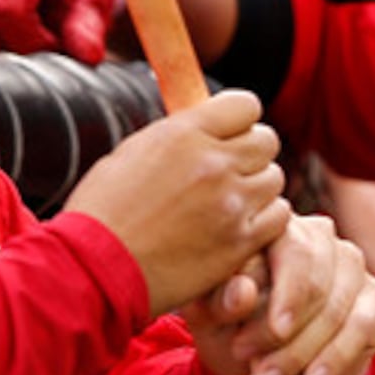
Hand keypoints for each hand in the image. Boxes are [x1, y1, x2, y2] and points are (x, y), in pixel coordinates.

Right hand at [63, 89, 291, 316]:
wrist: (93, 269)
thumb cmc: (103, 213)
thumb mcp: (132, 154)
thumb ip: (177, 137)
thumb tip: (205, 123)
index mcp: (183, 133)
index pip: (246, 105)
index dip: (239, 120)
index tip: (229, 134)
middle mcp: (213, 162)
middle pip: (267, 141)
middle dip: (251, 153)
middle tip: (230, 172)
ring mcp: (231, 202)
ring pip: (274, 178)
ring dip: (257, 189)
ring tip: (229, 203)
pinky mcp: (241, 241)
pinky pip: (280, 216)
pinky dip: (265, 220)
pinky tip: (239, 226)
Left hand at [185, 212, 374, 374]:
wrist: (252, 350)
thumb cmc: (226, 320)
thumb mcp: (209, 314)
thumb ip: (219, 301)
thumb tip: (243, 290)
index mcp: (279, 228)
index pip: (298, 253)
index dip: (290, 294)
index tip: (276, 333)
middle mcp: (323, 239)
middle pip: (322, 286)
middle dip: (292, 339)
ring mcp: (352, 267)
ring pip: (345, 312)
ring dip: (310, 355)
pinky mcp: (372, 299)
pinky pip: (365, 329)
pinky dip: (337, 360)